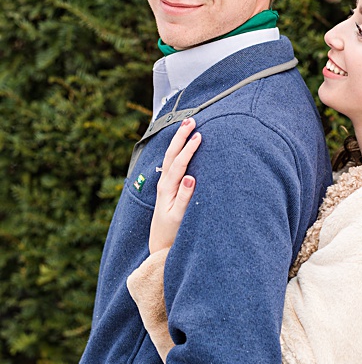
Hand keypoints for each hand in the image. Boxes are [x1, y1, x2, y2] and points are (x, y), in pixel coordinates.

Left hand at [149, 118, 201, 253]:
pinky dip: (178, 151)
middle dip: (180, 137)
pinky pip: (173, 164)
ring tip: (187, 126)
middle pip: (171, 155)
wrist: (161, 243)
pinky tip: (183, 145)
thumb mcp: (179, 216)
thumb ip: (185, 196)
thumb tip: (190, 177)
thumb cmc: (173, 231)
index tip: (198, 136)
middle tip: (191, 121)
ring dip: (178, 140)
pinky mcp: (169, 187)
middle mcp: (164, 184)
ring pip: (171, 157)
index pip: (179, 164)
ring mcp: (165, 184)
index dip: (188, 149)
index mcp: (168, 189)